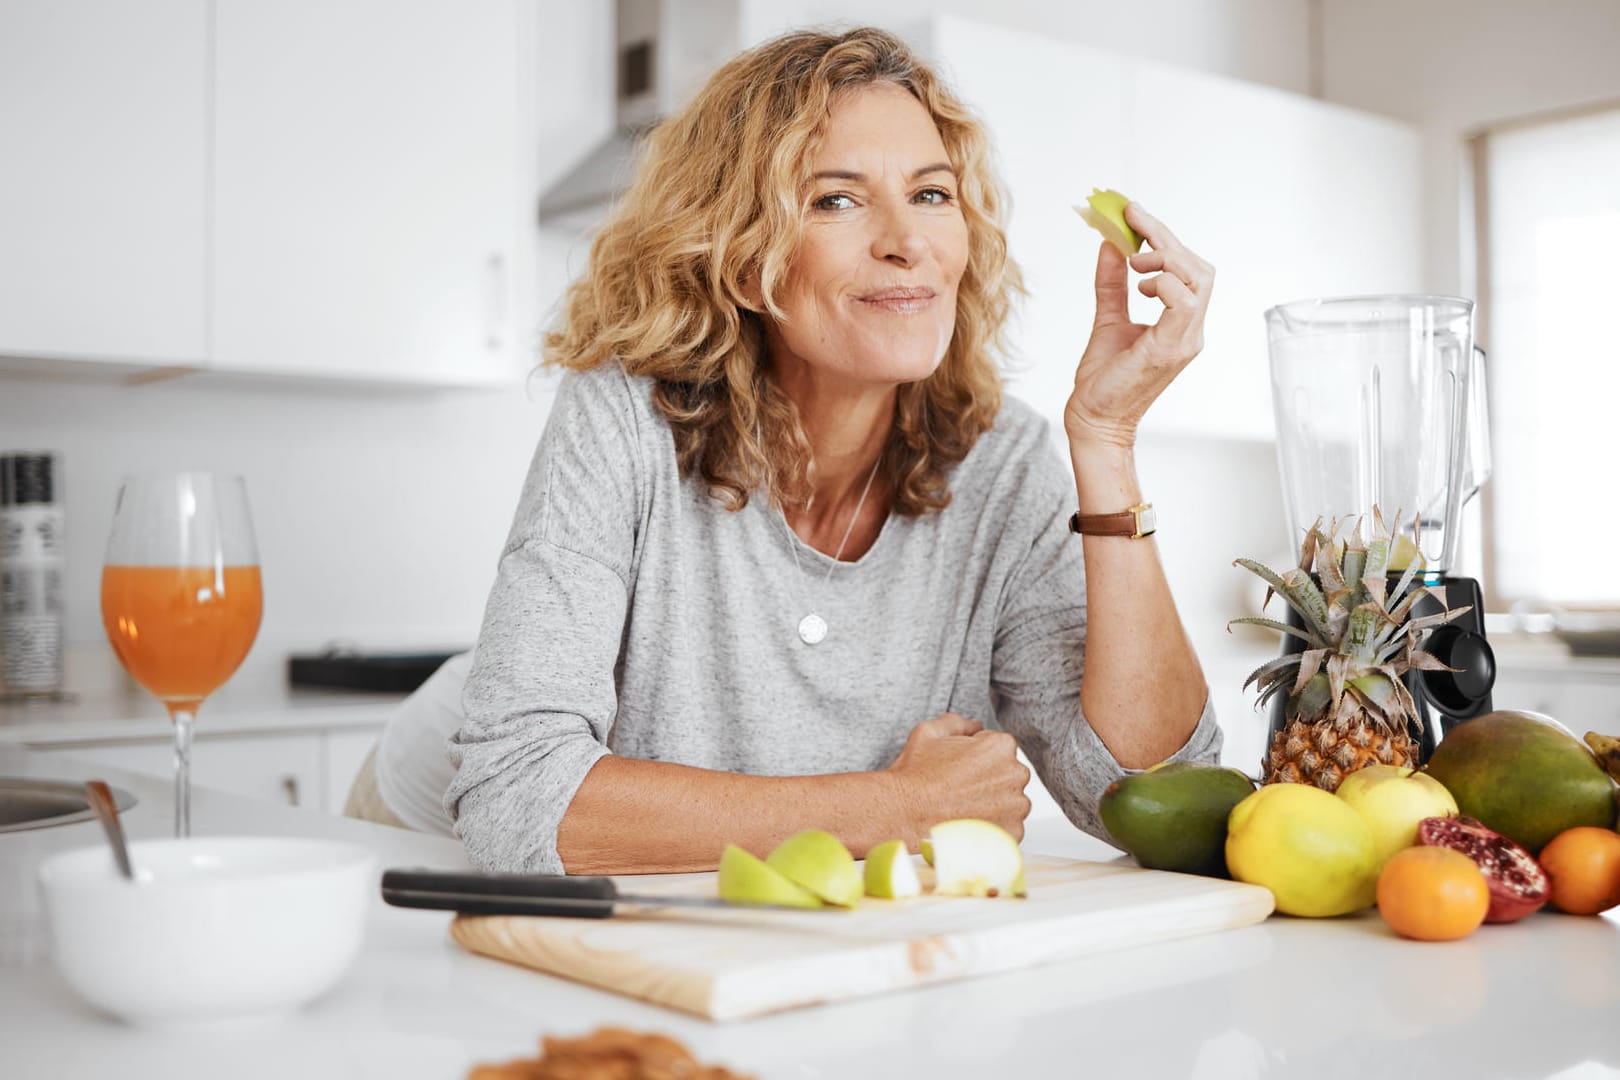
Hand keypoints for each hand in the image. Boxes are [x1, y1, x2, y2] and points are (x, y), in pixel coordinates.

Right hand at [885, 713, 1032, 840]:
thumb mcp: (929, 733)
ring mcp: (1016, 807)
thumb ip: (957, 722)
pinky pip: (1008, 827)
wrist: (903, 814)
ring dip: (993, 804)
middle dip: (988, 780)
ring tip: (962, 807)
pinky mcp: (1012, 833)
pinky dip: (991, 827)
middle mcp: (1015, 775)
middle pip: (1007, 774)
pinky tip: (967, 823)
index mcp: (1001, 746)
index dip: (976, 757)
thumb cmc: (915, 776)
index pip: (998, 748)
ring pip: (1010, 802)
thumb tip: (974, 725)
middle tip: (959, 788)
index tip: (959, 768)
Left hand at [1064, 203, 1214, 449]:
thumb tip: (1110, 245)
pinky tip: (1139, 287)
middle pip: (1199, 267)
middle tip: (1133, 221)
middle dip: (1166, 238)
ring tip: (1134, 264)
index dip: (1165, 237)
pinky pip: (1182, 302)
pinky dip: (1162, 283)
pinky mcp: (1171, 349)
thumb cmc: (1103, 380)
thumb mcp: (1108, 319)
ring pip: (1197, 279)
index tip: (1134, 213)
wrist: (1094, 420)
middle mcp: (1191, 331)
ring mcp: (1185, 340)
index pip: (1189, 269)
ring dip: (1165, 258)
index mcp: (1181, 323)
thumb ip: (1112, 284)